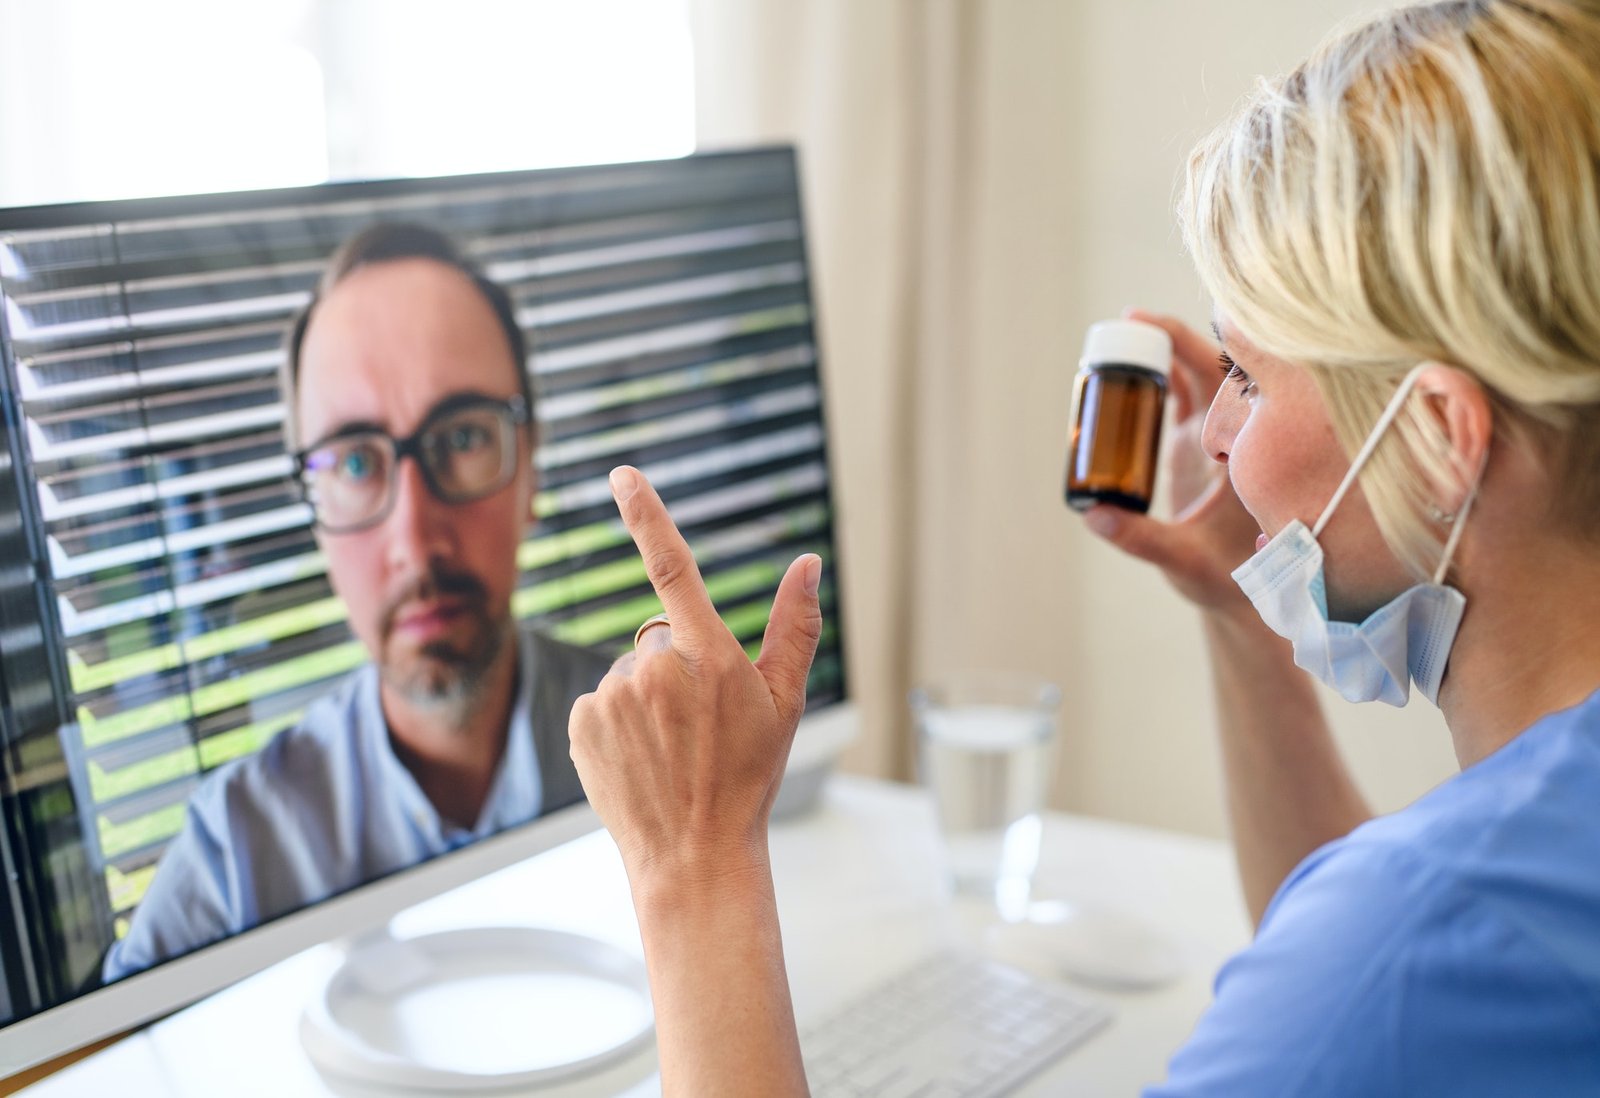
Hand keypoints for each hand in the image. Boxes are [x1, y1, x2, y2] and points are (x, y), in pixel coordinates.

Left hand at [568, 466, 823, 893]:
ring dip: (645, 699)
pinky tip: (639, 759)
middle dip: (676, 668)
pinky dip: (615, 723)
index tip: (622, 474)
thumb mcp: (785, 702)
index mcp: (709, 654)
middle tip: (697, 725)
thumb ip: (795, 626)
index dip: (646, 513)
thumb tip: (808, 562)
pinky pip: (598, 701)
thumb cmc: (748, 777)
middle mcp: (654, 666)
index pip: (673, 565)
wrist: (694, 853)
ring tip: (668, 750)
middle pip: (659, 638)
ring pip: (628, 673)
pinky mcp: (580, 722)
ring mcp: (611, 695)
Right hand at [1081, 309, 1260, 615]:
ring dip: (1160, 350)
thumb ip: (1140, 539)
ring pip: (1196, 371)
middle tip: (1123, 325)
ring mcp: (1217, 432)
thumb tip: (1094, 514)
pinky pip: (1183, 390)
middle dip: (1168, 336)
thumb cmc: (1225, 578)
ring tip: (1115, 342)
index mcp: (1243, 448)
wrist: (1244, 591)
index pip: (1225, 377)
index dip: (1191, 342)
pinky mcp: (1199, 441)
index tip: (1153, 324)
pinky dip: (1158, 372)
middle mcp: (1235, 431)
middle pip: (1210, 362)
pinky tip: (1125, 366)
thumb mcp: (1184, 560)